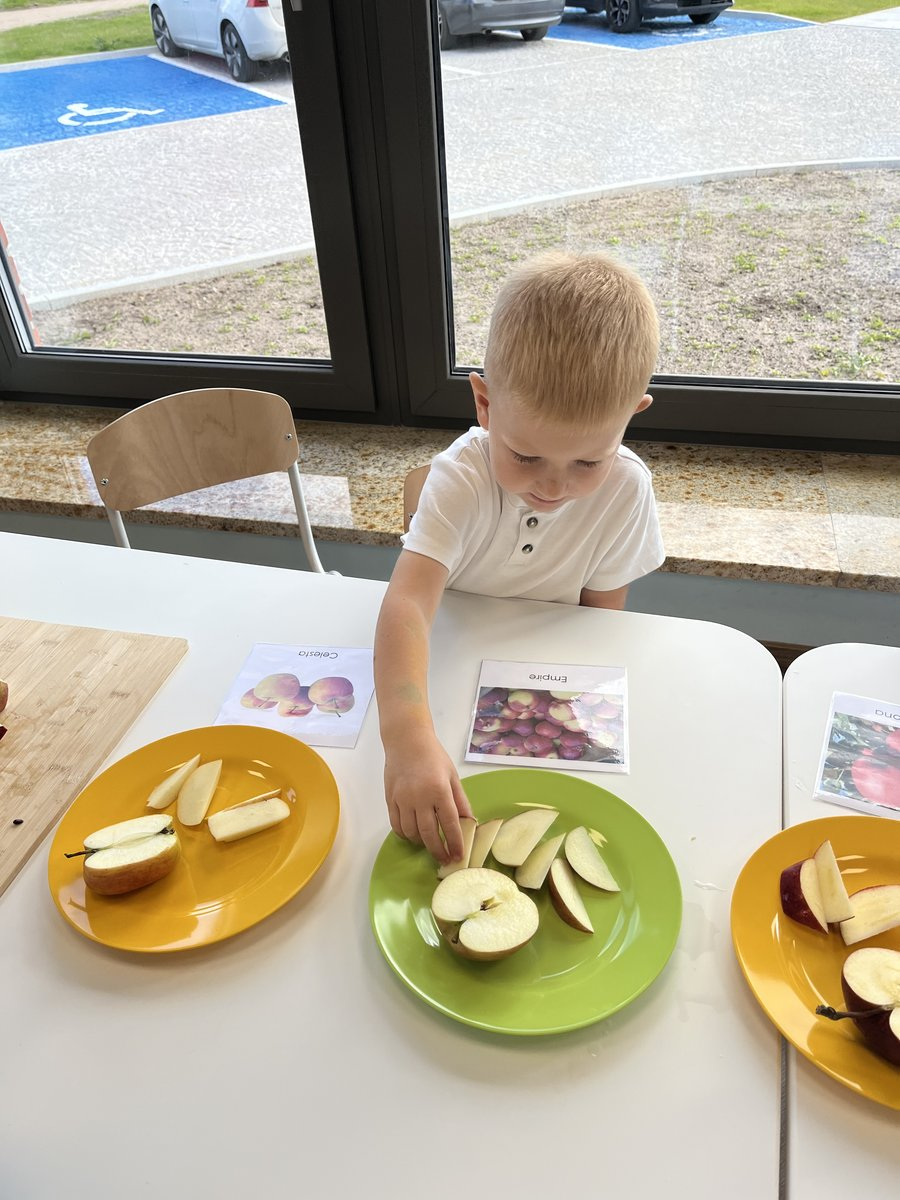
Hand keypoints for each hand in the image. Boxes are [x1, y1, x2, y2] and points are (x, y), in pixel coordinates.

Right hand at [384, 733, 472, 863]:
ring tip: (430, 845)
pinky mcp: (390, 799)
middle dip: (438, 851)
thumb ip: (460, 801)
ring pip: (411, 832)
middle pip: (429, 833)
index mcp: (439, 790)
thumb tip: (470, 823)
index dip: (455, 843)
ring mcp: (402, 799)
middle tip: (445, 860)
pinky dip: (405, 835)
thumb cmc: (433, 757)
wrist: (406, 742)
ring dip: (422, 843)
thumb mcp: (452, 776)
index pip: (449, 823)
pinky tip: (413, 836)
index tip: (459, 856)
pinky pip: (396, 825)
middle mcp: (420, 797)